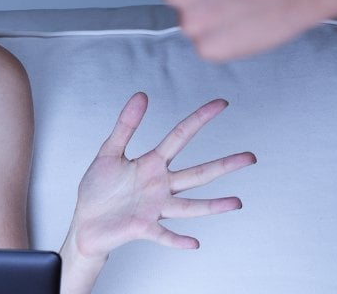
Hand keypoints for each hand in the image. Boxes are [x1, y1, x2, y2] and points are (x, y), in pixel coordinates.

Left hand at [68, 92, 254, 258]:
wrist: (86, 222)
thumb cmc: (100, 188)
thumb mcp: (110, 151)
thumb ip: (126, 125)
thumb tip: (142, 94)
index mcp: (152, 164)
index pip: (180, 137)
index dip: (200, 119)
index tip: (221, 104)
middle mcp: (160, 186)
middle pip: (197, 174)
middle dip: (224, 165)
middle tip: (250, 157)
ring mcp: (155, 208)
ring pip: (189, 207)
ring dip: (212, 206)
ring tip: (236, 202)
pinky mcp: (143, 228)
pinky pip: (164, 235)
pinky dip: (178, 240)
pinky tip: (193, 242)